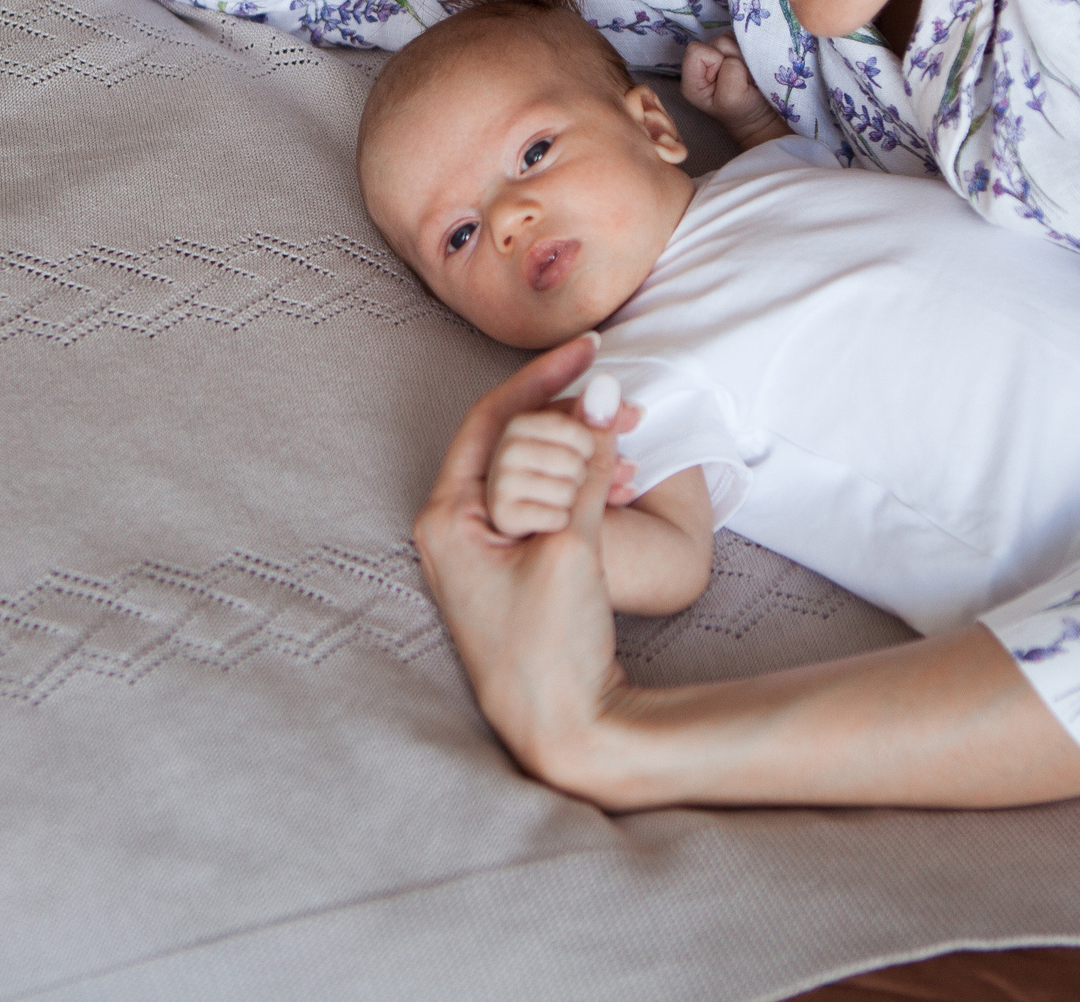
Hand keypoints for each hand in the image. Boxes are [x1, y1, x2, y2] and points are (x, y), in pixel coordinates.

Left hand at [413, 337, 635, 790]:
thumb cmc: (552, 649)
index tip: (590, 348)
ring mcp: (480, 549)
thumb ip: (589, 469)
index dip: (543, 377)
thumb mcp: (576, 548)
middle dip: (574, 424)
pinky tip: (623, 487)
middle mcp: (452, 528)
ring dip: (585, 459)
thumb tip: (605, 397)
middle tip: (630, 413)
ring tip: (633, 466)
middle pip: (514, 441)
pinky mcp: (510, 566)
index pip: (492, 418)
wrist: (565, 732)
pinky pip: (545, 505)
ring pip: (534, 472)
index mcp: (446, 518)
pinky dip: (582, 490)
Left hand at [680, 34, 790, 149]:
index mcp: (691, 79)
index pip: (697, 51)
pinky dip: (749, 52)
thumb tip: (735, 55)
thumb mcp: (731, 99)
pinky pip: (742, 39)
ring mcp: (718, 56)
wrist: (759, 116)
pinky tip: (750, 68)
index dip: (716, 61)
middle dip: (733, 58)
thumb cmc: (742, 111)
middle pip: (716, 43)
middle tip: (742, 79)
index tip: (728, 79)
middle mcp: (701, 64)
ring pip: (731, 39)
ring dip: (743, 55)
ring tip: (747, 75)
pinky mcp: (733, 51)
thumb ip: (729, 74)